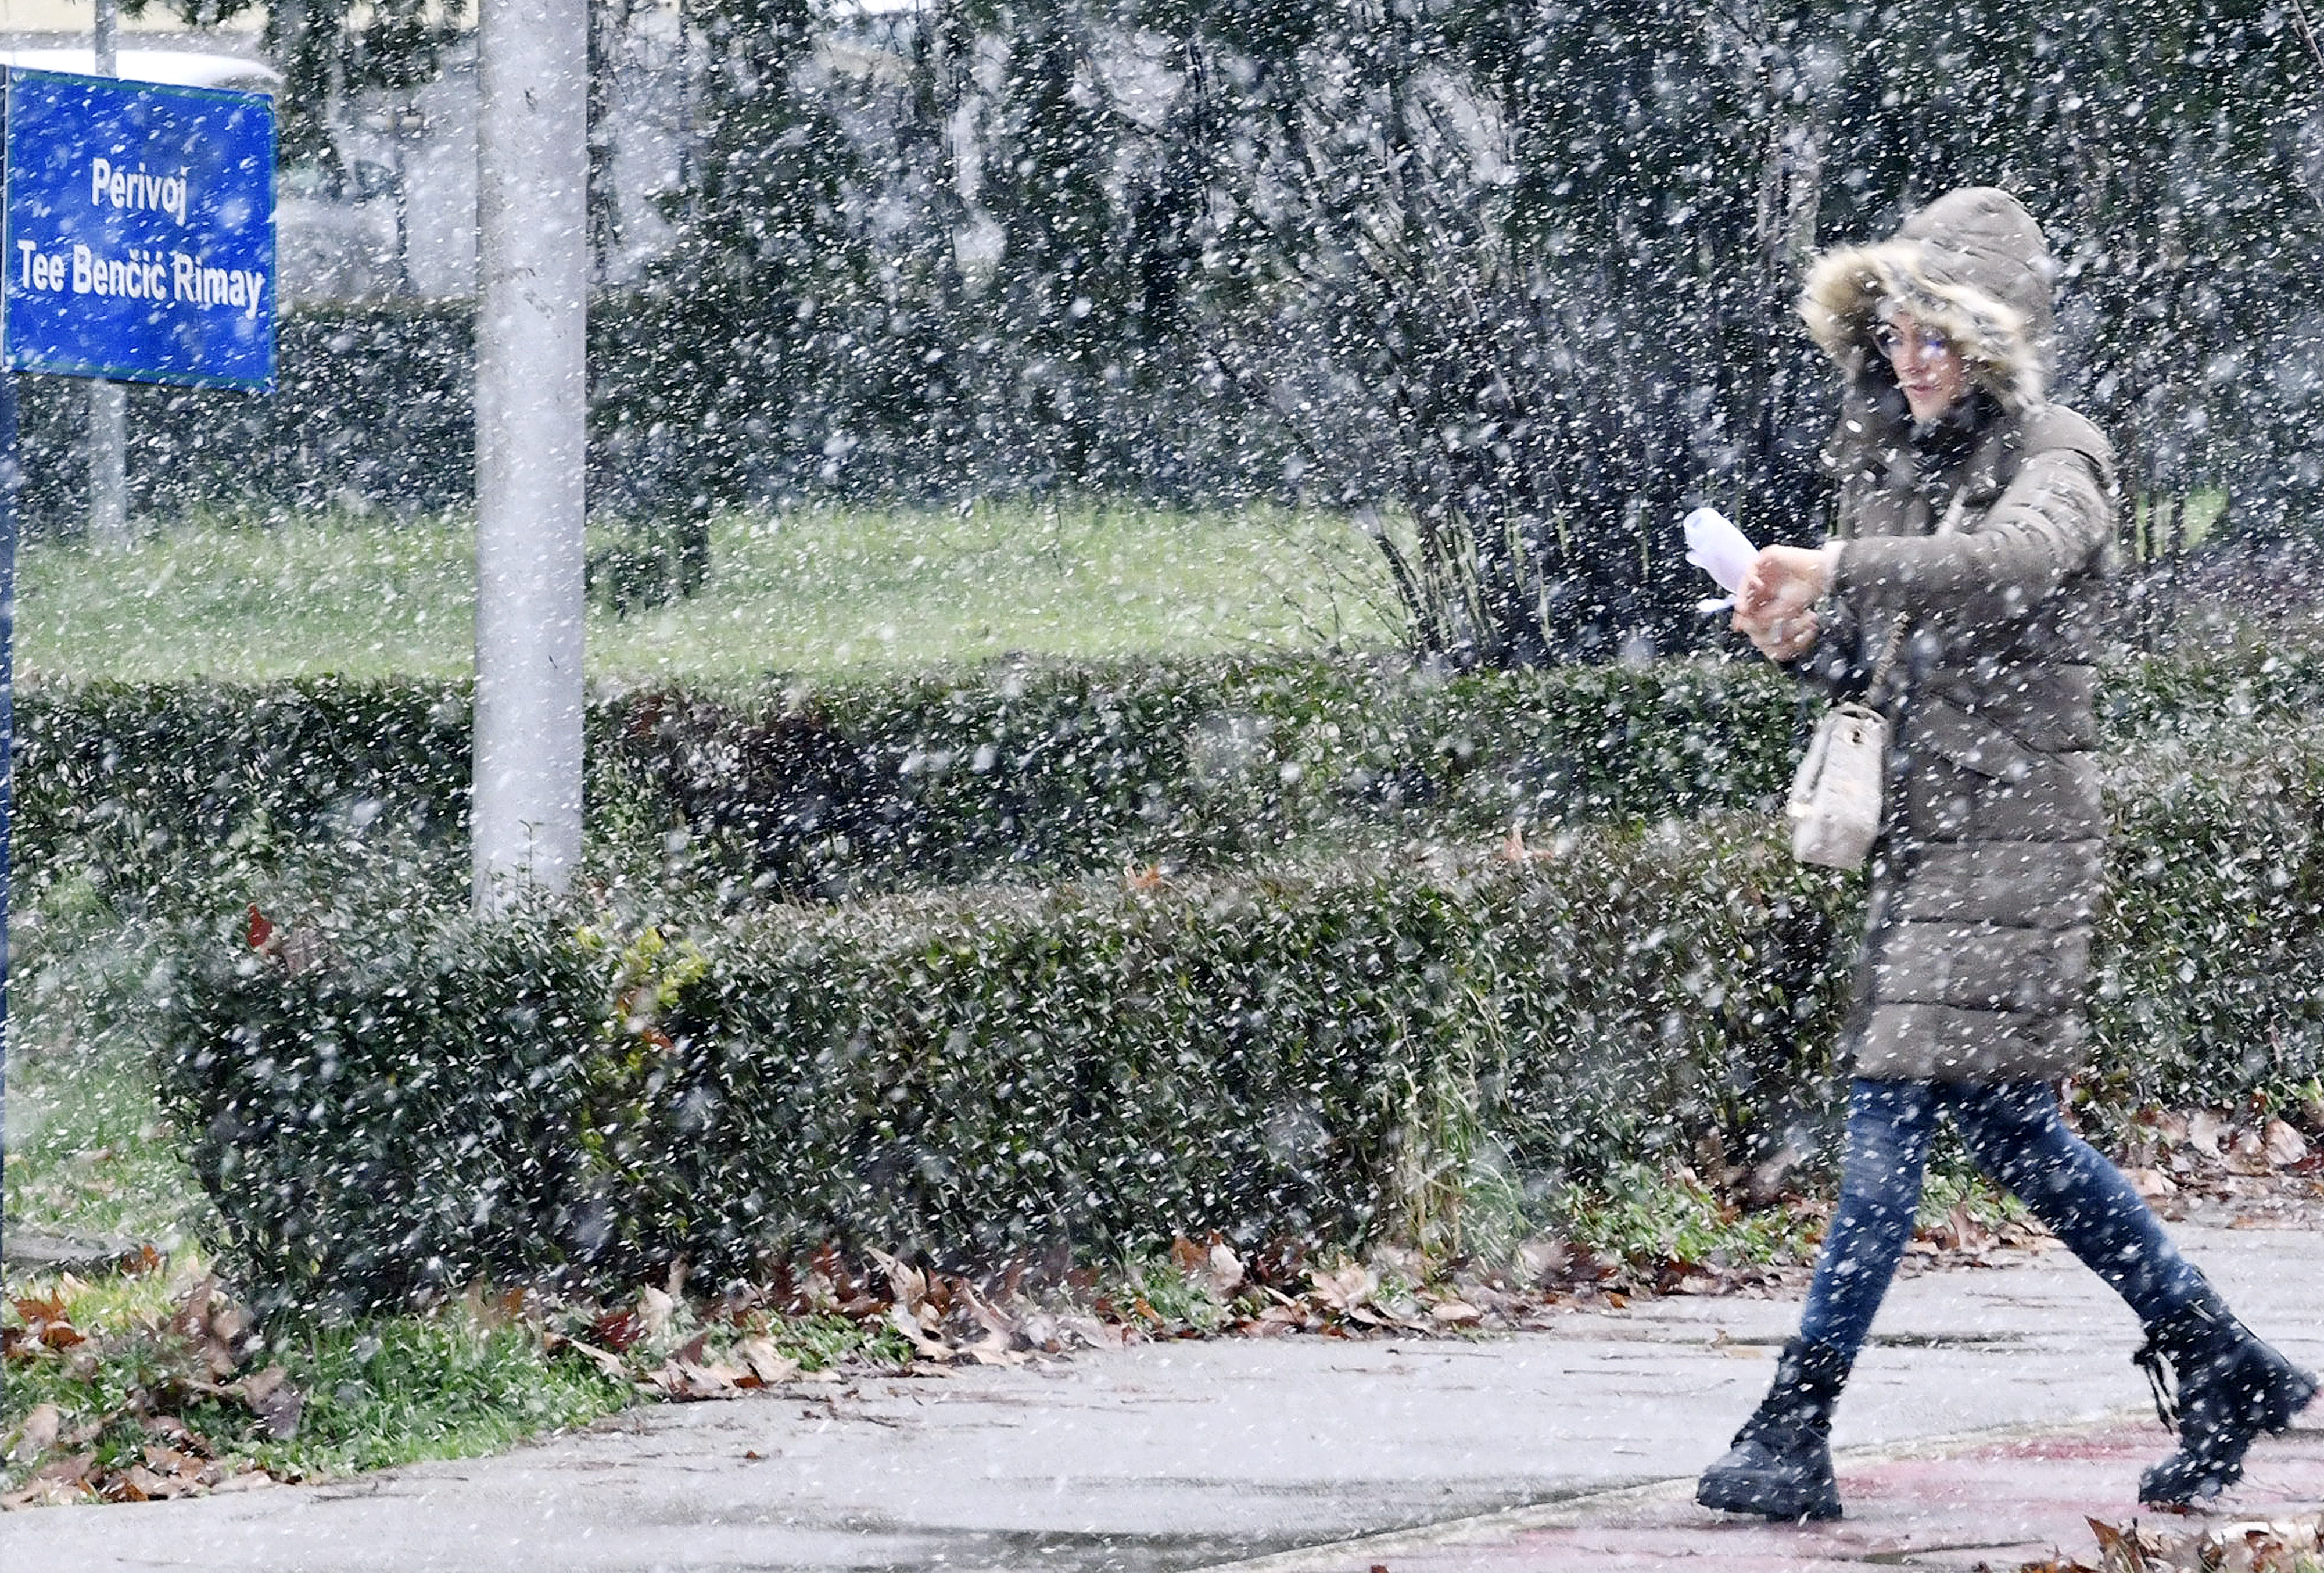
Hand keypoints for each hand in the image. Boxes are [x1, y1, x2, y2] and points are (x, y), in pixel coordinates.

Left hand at [1732, 544, 1836, 663]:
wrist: (1823, 574)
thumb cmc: (1809, 590)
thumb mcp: (1785, 608)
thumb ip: (1768, 615)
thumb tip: (1752, 623)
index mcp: (1771, 589)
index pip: (1751, 600)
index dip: (1744, 613)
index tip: (1738, 625)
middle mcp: (1767, 577)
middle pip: (1747, 590)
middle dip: (1742, 604)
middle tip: (1740, 614)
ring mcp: (1767, 566)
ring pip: (1747, 580)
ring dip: (1744, 593)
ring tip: (1744, 606)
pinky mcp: (1769, 555)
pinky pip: (1753, 566)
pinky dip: (1752, 578)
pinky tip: (1759, 586)